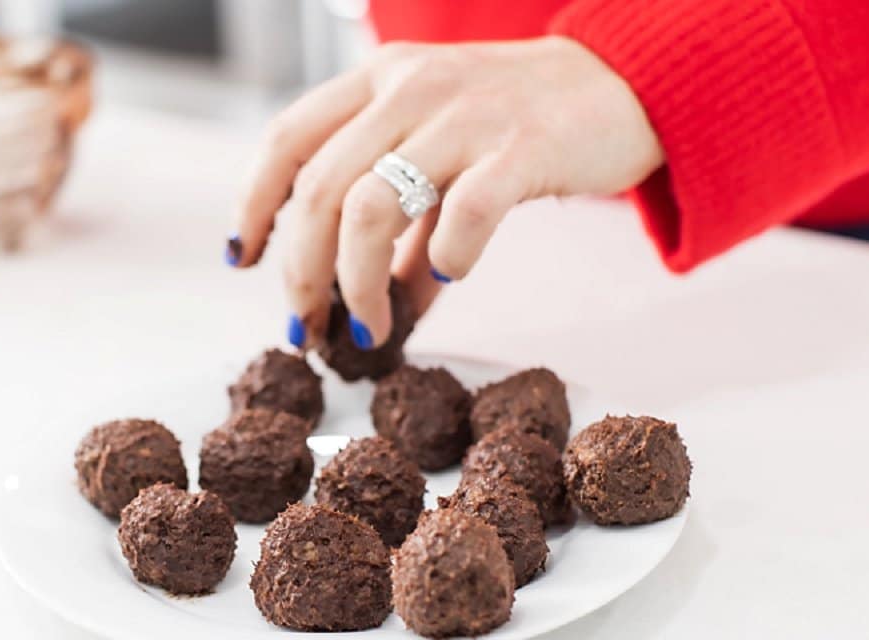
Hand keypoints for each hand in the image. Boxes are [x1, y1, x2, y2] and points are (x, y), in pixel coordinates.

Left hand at [228, 36, 663, 348]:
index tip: (244, 260)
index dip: (254, 205)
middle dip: (301, 273)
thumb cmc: (522, 127)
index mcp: (379, 83)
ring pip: (372, 207)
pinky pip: (464, 214)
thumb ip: (405, 234)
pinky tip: (451, 274)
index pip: (286, 140)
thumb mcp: (445, 161)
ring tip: (370, 328)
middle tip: (306, 327)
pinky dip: (448, 258)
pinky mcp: (522, 148)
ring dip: (357, 283)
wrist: (625, 84)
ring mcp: (464, 115)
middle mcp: (409, 89)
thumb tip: (376, 311)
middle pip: (318, 189)